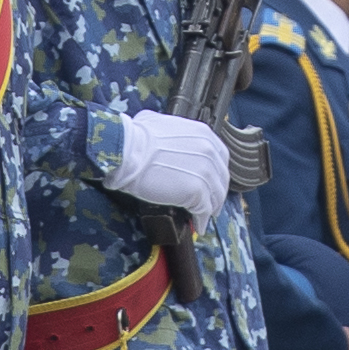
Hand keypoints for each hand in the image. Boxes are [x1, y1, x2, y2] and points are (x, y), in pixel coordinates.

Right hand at [109, 112, 233, 224]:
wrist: (127, 151)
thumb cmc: (136, 137)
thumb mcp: (158, 123)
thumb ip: (172, 131)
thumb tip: (163, 134)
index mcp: (203, 134)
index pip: (220, 157)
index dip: (217, 172)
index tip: (212, 182)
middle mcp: (209, 151)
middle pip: (221, 178)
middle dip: (216, 193)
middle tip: (210, 203)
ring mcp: (205, 171)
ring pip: (215, 196)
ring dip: (210, 208)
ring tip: (203, 217)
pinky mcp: (196, 190)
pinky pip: (204, 210)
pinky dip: (202, 220)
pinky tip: (198, 226)